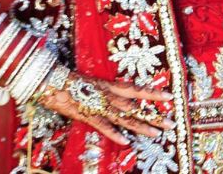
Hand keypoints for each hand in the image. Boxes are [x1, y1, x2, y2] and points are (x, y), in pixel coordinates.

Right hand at [37, 73, 175, 146]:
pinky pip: (102, 125)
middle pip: (135, 106)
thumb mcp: (93, 84)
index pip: (136, 89)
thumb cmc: (71, 82)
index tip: (170, 96)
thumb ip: (106, 91)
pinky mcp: (86, 115)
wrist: (50, 81)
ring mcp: (98, 105)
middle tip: (171, 122)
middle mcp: (108, 95)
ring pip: (124, 117)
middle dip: (153, 115)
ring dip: (140, 126)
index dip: (153, 92)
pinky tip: (126, 141)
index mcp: (109, 85)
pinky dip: (113, 133)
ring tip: (157, 133)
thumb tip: (119, 97)